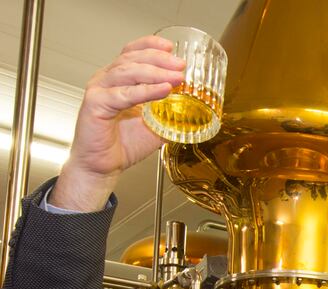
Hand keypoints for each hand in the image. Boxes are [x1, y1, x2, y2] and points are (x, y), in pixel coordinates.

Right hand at [50, 35, 185, 211]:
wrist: (102, 166)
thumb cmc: (122, 145)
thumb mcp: (155, 126)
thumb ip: (170, 115)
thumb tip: (194, 112)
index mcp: (118, 80)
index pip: (133, 53)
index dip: (150, 45)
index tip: (171, 47)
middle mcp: (107, 81)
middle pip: (132, 59)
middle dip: (159, 59)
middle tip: (181, 64)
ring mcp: (100, 91)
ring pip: (128, 72)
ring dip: (155, 73)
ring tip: (176, 76)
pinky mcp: (96, 105)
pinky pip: (123, 95)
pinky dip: (145, 91)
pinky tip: (163, 90)